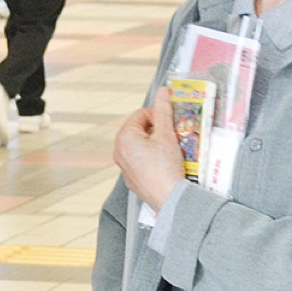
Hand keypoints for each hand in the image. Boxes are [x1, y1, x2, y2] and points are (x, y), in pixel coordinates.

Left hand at [114, 86, 186, 211]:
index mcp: (124, 137)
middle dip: (157, 131)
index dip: (158, 116)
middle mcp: (119, 151)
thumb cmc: (166, 168)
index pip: (141, 114)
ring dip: (156, 144)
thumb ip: (164, 110)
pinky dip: (153, 159)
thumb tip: (163, 92)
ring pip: (141, 146)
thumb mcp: (167, 134)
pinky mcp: (132, 179)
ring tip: (171, 151)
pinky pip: (142, 161)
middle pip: (140, 129)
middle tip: (172, 137)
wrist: (169, 198)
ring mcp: (124, 166)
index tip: (170, 125)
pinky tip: (165, 165)